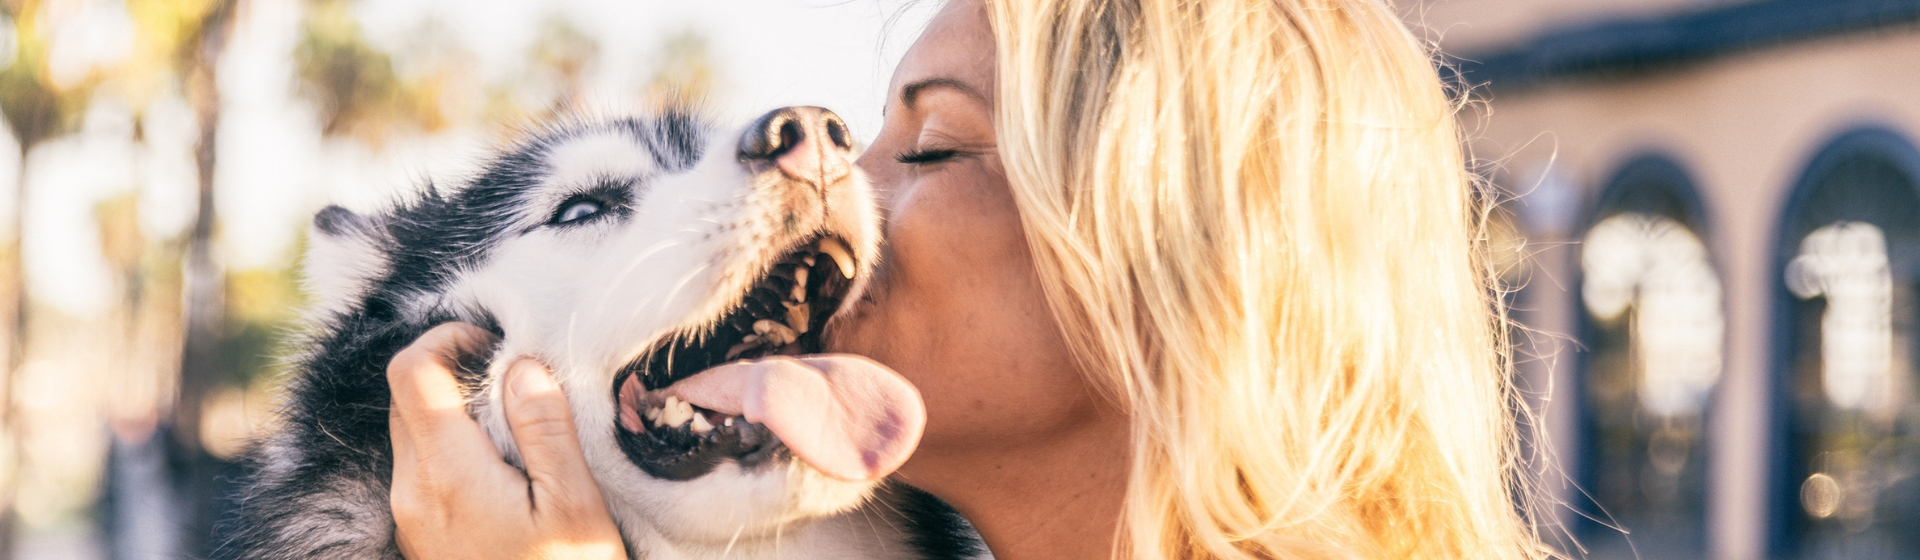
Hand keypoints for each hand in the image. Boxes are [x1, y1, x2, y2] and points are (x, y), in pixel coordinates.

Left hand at [386, 323, 626, 559]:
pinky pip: (421, 465)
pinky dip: (453, 442)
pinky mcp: (421, 532)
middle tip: (511, 373)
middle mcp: (413, 490)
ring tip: (514, 417)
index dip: (446, 338)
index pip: (411, 372)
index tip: (495, 341)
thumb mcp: (574, 504)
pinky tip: (503, 460)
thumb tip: (520, 365)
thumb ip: (544, 428)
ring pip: (411, 430)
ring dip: (453, 406)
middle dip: (451, 368)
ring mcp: (411, 514)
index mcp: (447, 474)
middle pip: (405, 396)